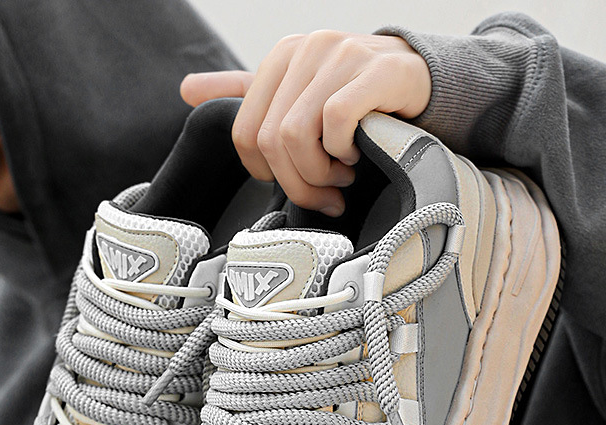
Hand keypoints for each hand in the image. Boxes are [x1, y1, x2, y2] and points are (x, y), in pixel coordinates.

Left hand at [181, 32, 431, 215]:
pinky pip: (336, 123)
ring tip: (341, 176)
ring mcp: (340, 55)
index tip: (295, 182)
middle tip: (324, 193)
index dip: (266, 172)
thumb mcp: (295, 94)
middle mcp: (306, 50)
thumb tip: (186, 89)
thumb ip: (244, 93)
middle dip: (297, 182)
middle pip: (271, 141)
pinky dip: (344, 152)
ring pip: (298, 135)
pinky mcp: (374, 70)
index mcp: (281, 58)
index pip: (245, 134)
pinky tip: (358, 154)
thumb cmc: (353, 97)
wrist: (418, 80)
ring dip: (320, 173)